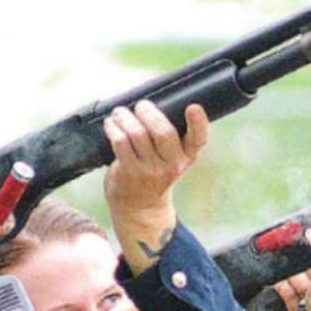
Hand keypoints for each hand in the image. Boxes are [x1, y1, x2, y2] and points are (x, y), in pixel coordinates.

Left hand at [103, 101, 208, 273]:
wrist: (141, 206)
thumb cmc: (155, 173)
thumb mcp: (173, 158)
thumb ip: (172, 137)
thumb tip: (153, 104)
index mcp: (187, 156)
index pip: (199, 139)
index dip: (198, 122)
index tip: (193, 107)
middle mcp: (172, 164)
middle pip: (163, 132)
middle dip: (148, 112)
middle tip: (141, 106)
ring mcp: (151, 170)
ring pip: (137, 134)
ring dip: (125, 117)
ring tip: (120, 113)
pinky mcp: (130, 172)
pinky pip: (120, 142)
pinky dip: (113, 128)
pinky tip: (111, 124)